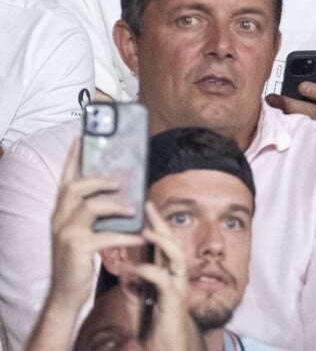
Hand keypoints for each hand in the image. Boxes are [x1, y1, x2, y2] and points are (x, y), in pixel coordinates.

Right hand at [48, 140, 143, 315]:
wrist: (65, 295)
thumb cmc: (76, 260)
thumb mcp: (77, 231)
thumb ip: (89, 212)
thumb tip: (116, 191)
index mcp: (59, 211)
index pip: (65, 178)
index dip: (73, 157)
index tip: (82, 138)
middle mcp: (59, 218)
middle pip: (75, 187)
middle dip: (98, 180)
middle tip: (118, 182)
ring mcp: (66, 233)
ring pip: (90, 207)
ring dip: (115, 206)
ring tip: (132, 210)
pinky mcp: (78, 248)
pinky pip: (106, 236)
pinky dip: (125, 236)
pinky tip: (139, 237)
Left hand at [119, 202, 204, 350]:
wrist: (166, 349)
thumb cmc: (154, 325)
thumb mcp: (138, 300)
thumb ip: (132, 282)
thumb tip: (123, 265)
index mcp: (168, 272)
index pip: (163, 241)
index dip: (155, 223)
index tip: (145, 206)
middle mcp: (176, 275)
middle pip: (173, 241)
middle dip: (161, 223)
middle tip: (149, 206)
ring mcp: (178, 286)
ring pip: (176, 255)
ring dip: (161, 241)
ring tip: (146, 231)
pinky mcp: (174, 300)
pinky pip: (163, 279)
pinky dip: (147, 271)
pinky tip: (133, 270)